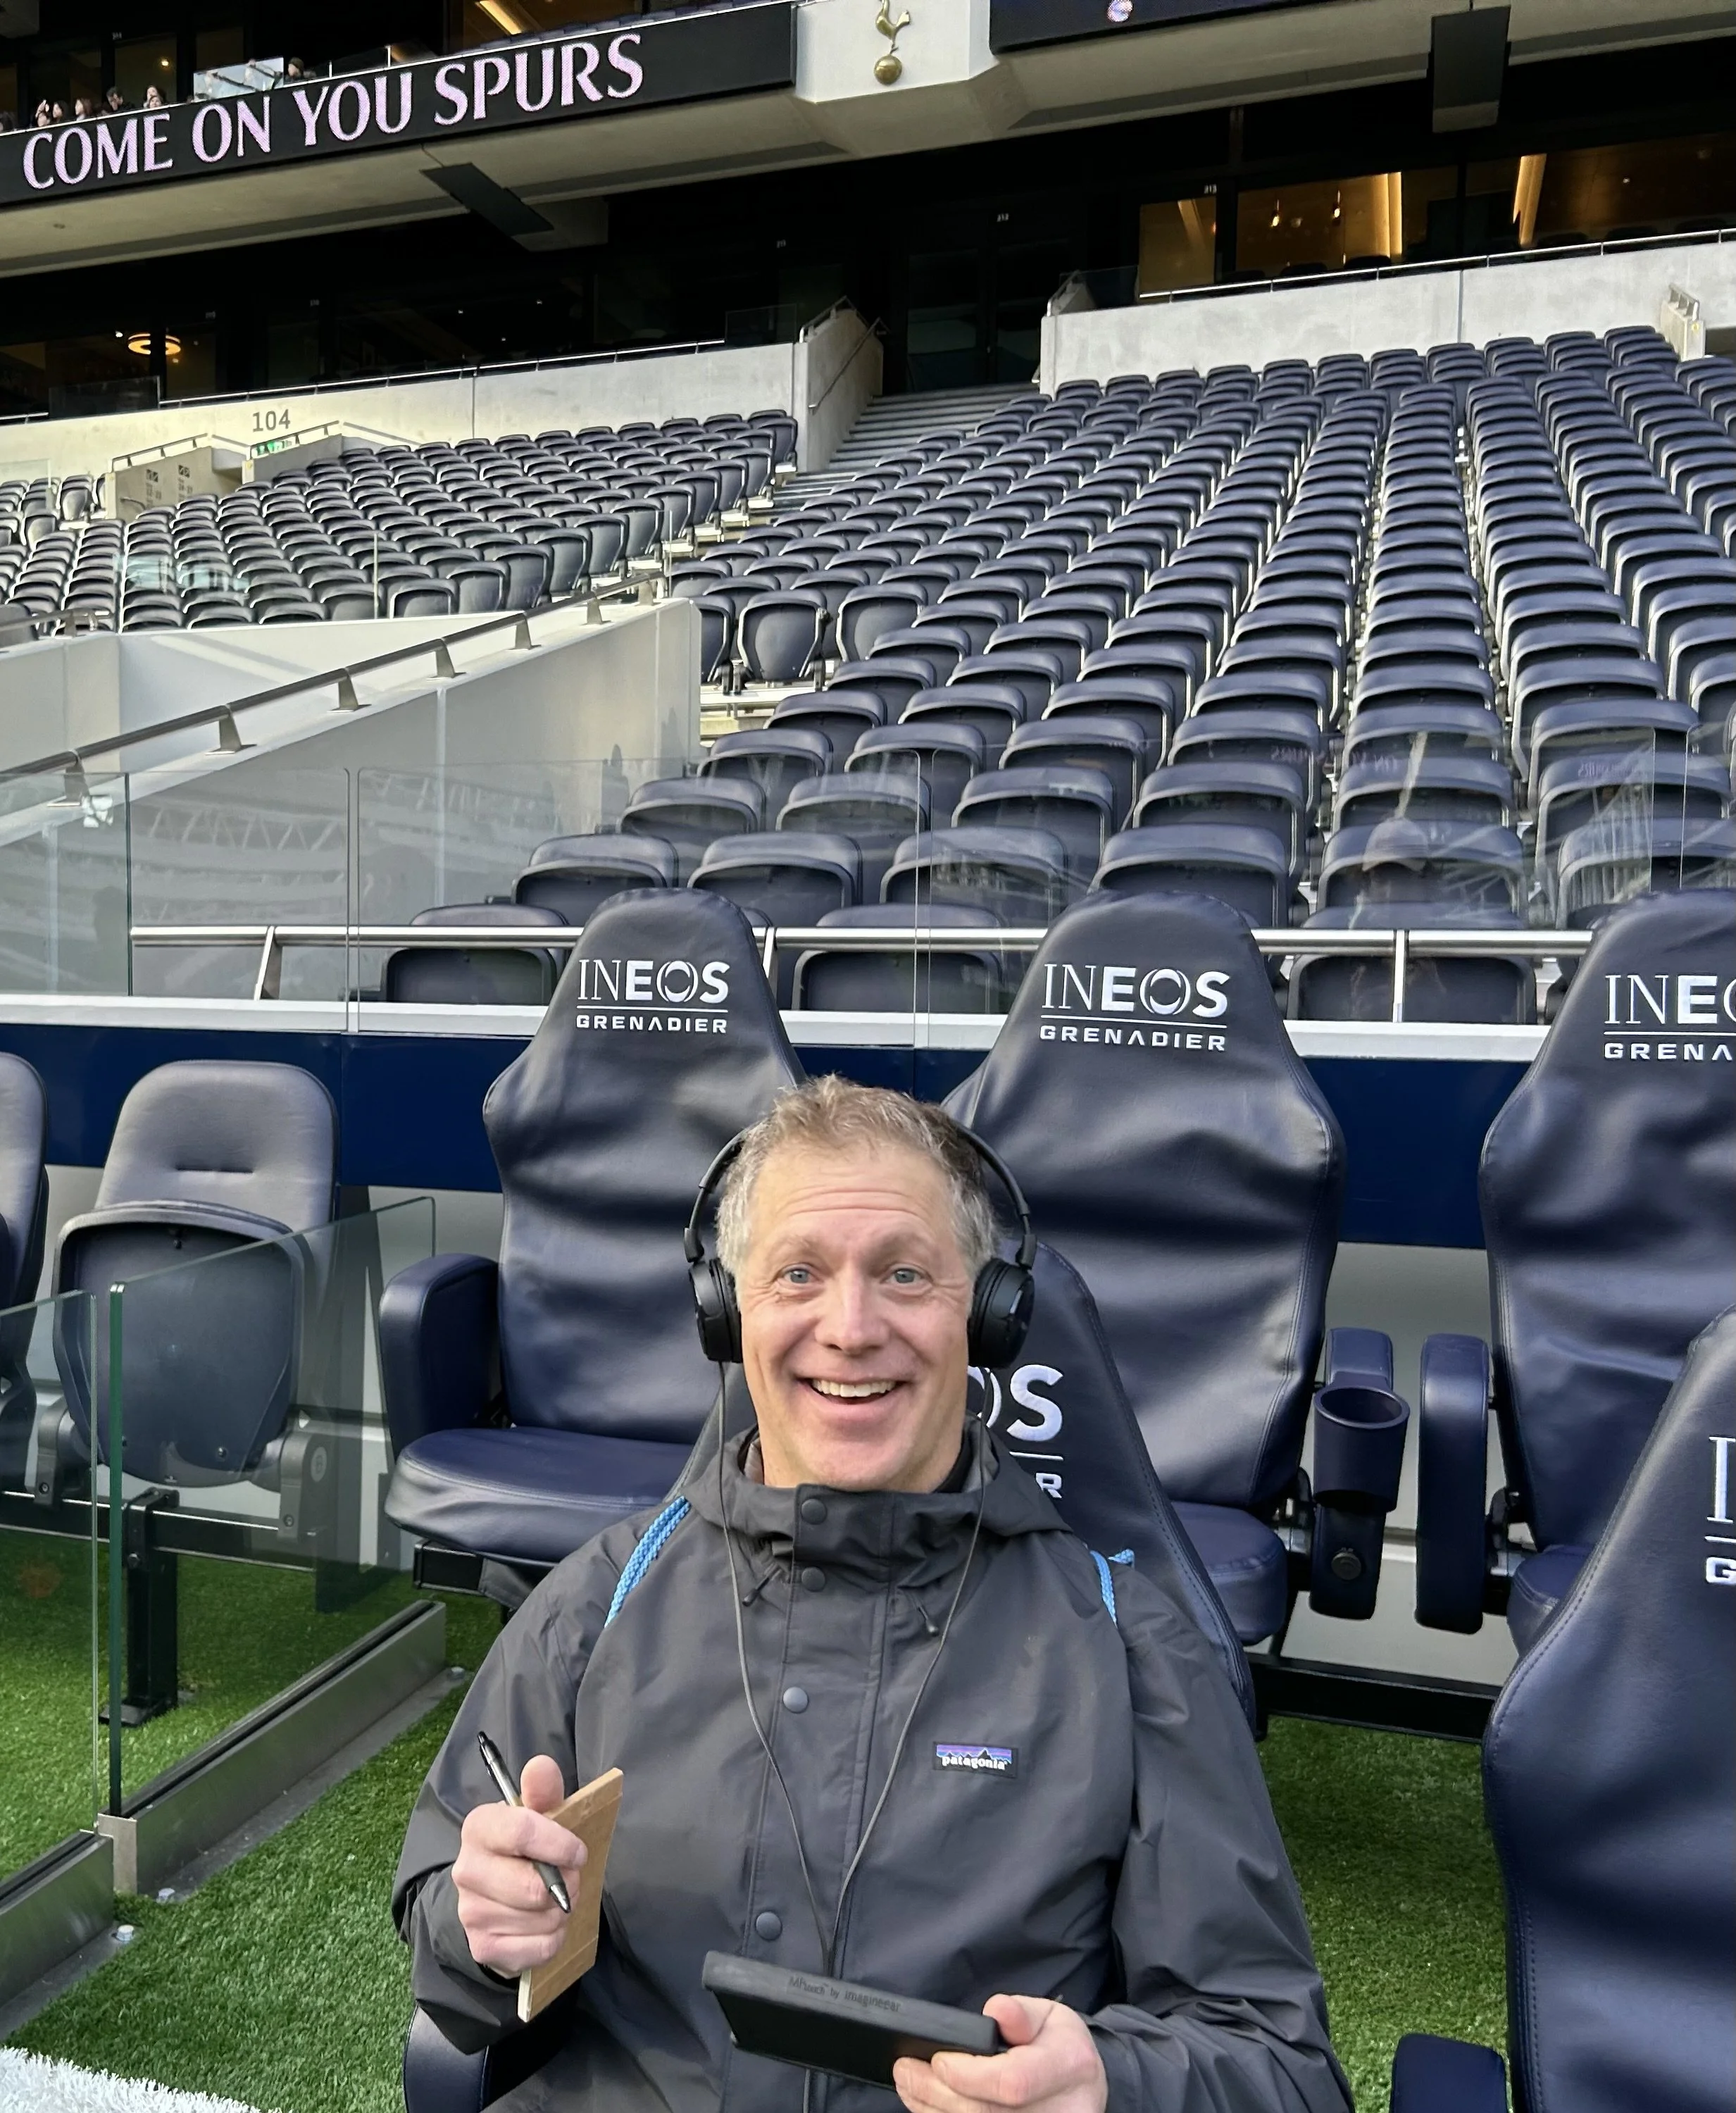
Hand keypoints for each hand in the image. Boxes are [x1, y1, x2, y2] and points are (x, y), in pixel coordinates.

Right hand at [453, 1754, 587, 1974]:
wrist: (494, 1897)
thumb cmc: (525, 1848)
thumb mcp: (537, 1815)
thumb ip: (543, 1791)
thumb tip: (541, 1765)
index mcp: (479, 1826)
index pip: (521, 1832)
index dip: (559, 1844)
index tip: (578, 1852)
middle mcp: (466, 1869)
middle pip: (533, 1887)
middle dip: (565, 1885)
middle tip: (569, 1879)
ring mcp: (470, 1912)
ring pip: (539, 1918)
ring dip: (560, 1911)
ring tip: (554, 1900)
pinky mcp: (482, 1947)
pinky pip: (538, 1948)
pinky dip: (553, 1938)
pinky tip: (544, 1924)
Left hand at [894, 1995, 1107, 2112]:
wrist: (1082, 2088)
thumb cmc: (1059, 2046)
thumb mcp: (1048, 2015)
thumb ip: (1020, 2012)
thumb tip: (996, 2011)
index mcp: (1070, 2066)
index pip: (1012, 2082)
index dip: (968, 2075)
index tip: (938, 2059)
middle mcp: (1064, 2111)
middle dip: (937, 2094)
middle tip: (904, 2070)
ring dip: (934, 2111)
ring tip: (908, 2086)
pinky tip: (928, 2105)